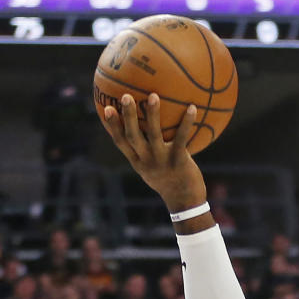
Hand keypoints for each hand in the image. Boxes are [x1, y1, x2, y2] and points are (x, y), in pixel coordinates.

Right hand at [100, 93, 206, 211]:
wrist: (185, 202)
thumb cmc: (169, 182)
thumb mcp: (152, 170)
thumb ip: (147, 154)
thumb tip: (146, 134)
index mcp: (137, 162)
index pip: (120, 142)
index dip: (112, 125)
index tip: (106, 108)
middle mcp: (146, 160)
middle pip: (132, 135)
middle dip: (128, 116)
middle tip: (125, 96)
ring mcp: (162, 161)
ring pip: (154, 134)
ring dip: (153, 114)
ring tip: (153, 96)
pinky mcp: (179, 161)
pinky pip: (181, 138)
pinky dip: (186, 123)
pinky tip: (193, 107)